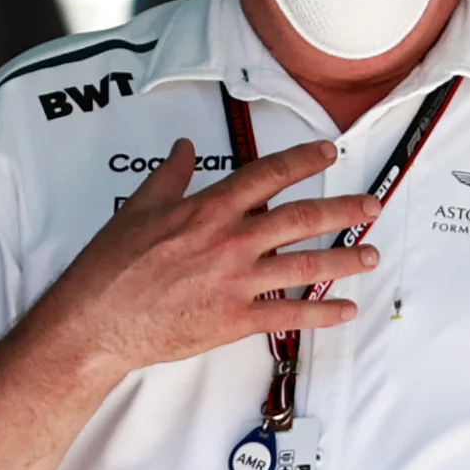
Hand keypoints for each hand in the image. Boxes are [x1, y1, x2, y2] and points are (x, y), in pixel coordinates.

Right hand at [33, 139, 379, 378]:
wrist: (97, 320)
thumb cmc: (112, 267)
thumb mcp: (138, 208)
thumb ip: (171, 176)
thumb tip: (185, 149)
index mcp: (209, 210)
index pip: (267, 175)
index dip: (302, 160)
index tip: (328, 152)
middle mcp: (231, 241)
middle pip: (301, 218)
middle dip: (342, 209)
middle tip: (371, 204)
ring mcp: (237, 281)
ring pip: (305, 266)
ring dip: (344, 260)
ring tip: (371, 256)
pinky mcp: (235, 318)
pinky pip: (289, 315)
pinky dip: (322, 313)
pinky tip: (345, 310)